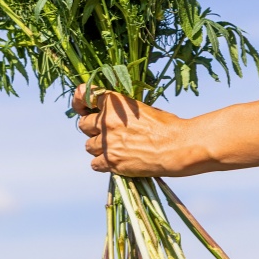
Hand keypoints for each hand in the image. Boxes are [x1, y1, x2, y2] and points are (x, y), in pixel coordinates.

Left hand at [72, 85, 199, 176]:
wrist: (178, 146)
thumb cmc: (166, 125)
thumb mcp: (140, 108)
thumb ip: (118, 110)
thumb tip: (104, 114)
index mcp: (113, 102)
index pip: (83, 95)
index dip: (80, 101)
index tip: (82, 107)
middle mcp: (105, 120)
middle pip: (83, 124)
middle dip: (93, 129)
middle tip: (108, 134)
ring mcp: (107, 141)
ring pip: (88, 145)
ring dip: (98, 148)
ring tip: (115, 149)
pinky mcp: (112, 161)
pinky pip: (94, 163)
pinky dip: (101, 164)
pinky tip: (113, 162)